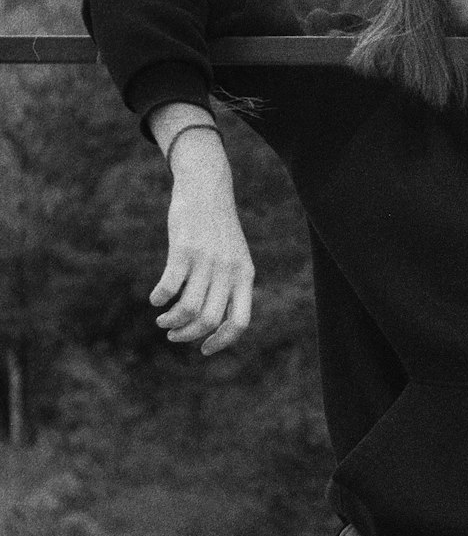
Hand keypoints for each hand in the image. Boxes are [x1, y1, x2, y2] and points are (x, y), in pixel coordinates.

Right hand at [150, 146, 254, 355]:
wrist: (207, 187)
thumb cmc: (218, 227)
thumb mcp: (234, 256)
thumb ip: (229, 284)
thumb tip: (213, 321)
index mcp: (245, 276)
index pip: (239, 323)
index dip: (221, 342)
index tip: (204, 348)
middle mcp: (229, 271)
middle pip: (209, 320)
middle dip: (188, 335)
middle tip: (173, 335)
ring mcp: (207, 260)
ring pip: (188, 309)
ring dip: (172, 321)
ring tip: (162, 320)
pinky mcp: (184, 249)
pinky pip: (170, 286)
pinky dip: (160, 299)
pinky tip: (155, 299)